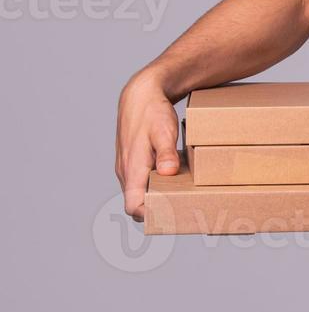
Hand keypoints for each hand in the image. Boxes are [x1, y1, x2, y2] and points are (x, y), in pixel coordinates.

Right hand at [115, 68, 180, 222]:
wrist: (141, 94)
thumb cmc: (152, 111)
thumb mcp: (163, 131)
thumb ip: (165, 153)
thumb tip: (168, 172)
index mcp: (132, 168)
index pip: (132, 206)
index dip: (148, 216)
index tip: (169, 217)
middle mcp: (126, 171)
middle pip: (136, 202)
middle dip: (155, 211)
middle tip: (181, 212)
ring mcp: (127, 166)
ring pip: (138, 192)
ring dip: (154, 197)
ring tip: (180, 198)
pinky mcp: (133, 160)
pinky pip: (140, 180)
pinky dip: (154, 185)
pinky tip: (173, 180)